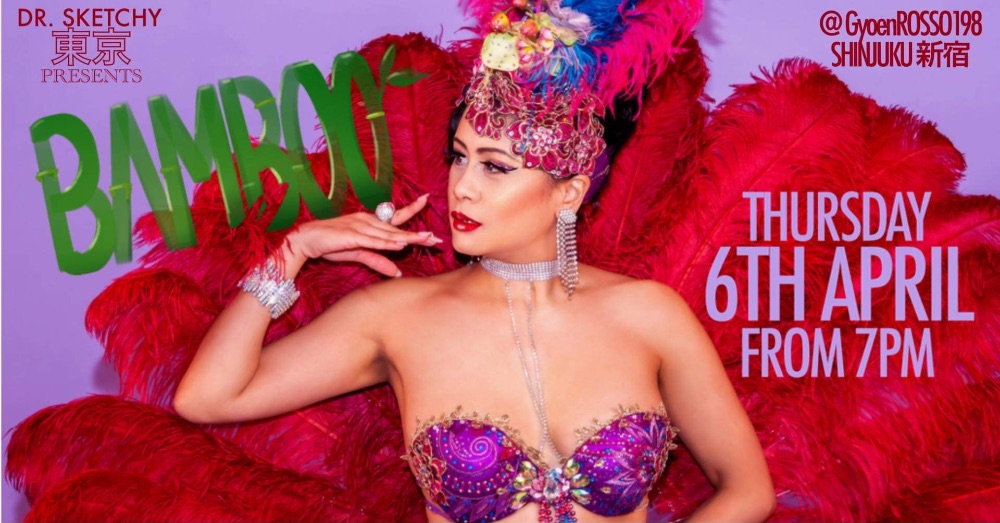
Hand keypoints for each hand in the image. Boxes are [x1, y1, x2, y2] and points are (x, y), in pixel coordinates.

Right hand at [287, 194, 441, 276]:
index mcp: (370, 222)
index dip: (412, 209)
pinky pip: (374, 240)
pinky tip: (400, 244)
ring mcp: (361, 227)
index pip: (395, 217)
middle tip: (436, 238)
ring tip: (425, 240)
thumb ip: (378, 261)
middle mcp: (368, 221)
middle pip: (397, 228)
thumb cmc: (331, 244)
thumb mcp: (358, 254)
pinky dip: (388, 242)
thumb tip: (397, 273)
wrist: (308, 239)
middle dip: (417, 234)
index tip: (426, 200)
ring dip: (408, 238)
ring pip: (389, 234)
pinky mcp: (353, 235)